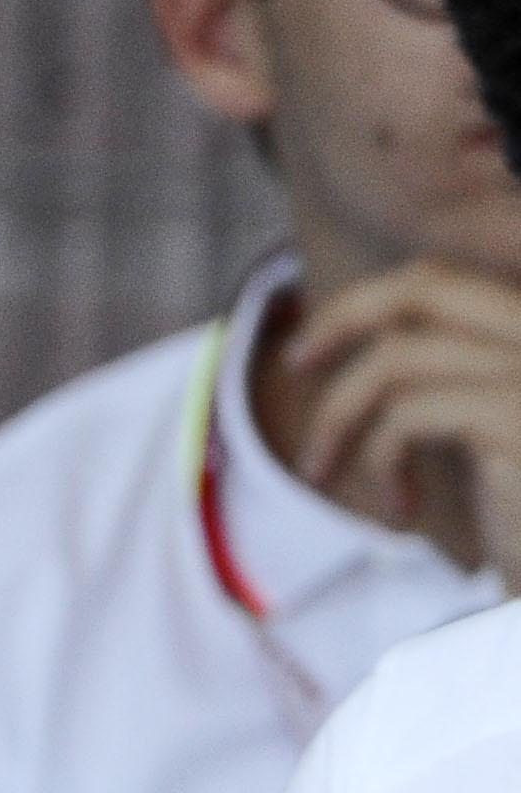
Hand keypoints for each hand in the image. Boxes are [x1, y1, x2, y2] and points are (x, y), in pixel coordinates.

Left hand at [292, 259, 520, 587]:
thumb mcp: (480, 432)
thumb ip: (441, 380)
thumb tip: (349, 341)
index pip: (439, 281)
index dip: (363, 303)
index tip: (310, 348)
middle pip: (424, 287)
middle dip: (341, 319)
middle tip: (294, 365)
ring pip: (399, 359)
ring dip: (341, 418)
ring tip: (327, 472)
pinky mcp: (520, 421)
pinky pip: (409, 414)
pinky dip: (380, 459)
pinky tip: (401, 511)